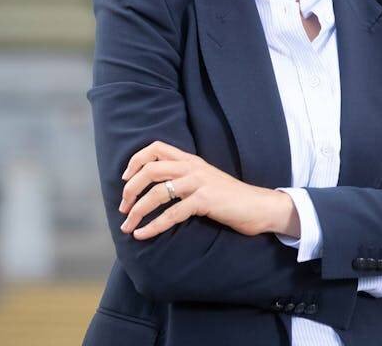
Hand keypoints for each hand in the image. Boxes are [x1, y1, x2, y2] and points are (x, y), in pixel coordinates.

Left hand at [117, 140, 276, 239]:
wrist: (258, 206)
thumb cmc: (230, 198)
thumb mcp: (205, 180)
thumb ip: (185, 178)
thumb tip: (157, 189)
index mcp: (191, 160)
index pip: (157, 147)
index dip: (136, 160)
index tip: (125, 178)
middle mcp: (192, 167)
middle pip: (150, 169)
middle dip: (130, 189)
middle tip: (123, 208)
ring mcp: (199, 183)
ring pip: (157, 192)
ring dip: (137, 210)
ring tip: (127, 226)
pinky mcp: (205, 200)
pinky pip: (172, 214)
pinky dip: (153, 226)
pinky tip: (142, 234)